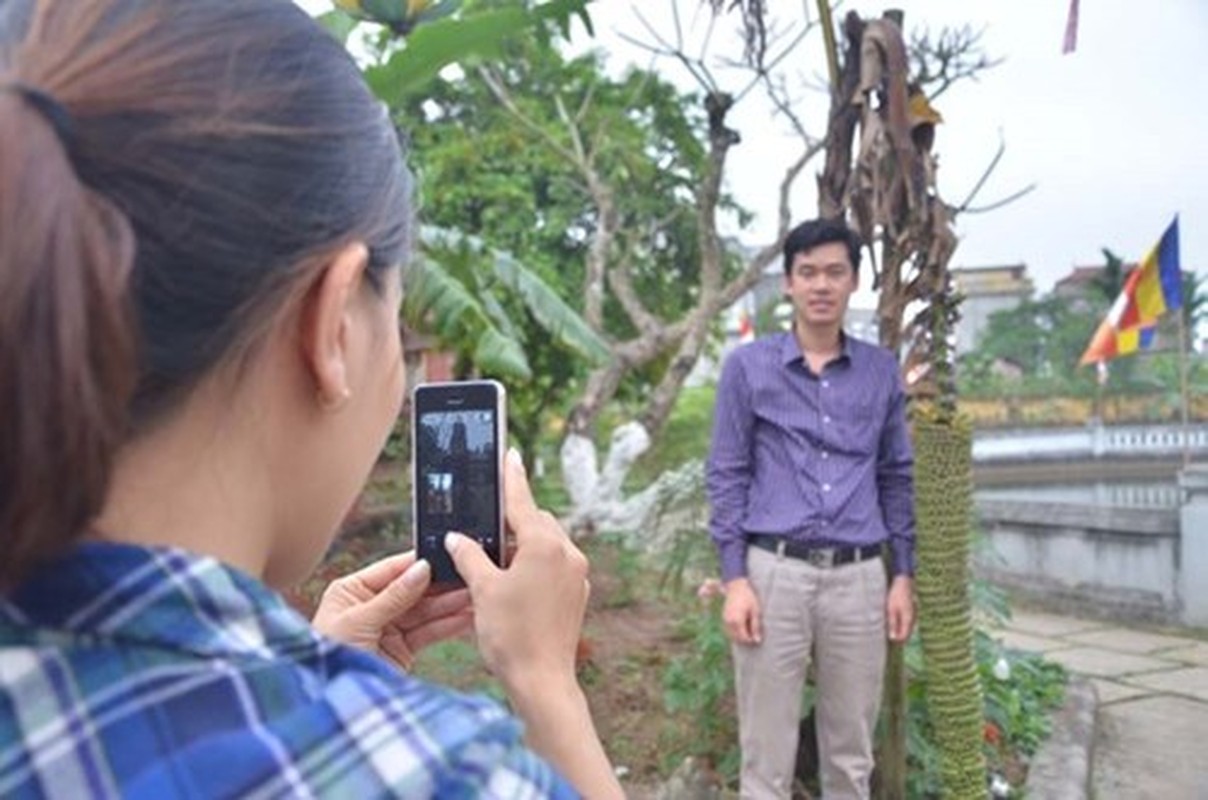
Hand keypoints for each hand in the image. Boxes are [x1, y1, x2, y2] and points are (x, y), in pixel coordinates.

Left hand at [312, 551, 472, 670]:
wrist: (329, 699)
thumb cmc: (329, 656)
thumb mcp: (358, 621)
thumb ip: (393, 596)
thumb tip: (422, 568)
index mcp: (353, 591)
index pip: (392, 570)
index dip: (419, 563)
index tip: (446, 554)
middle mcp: (372, 606)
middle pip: (413, 589)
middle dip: (441, 585)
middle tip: (468, 576)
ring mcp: (388, 628)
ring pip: (424, 611)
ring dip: (449, 604)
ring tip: (474, 596)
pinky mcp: (401, 649)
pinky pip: (428, 632)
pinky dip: (447, 625)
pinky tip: (466, 617)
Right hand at [444, 449, 589, 689]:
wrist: (542, 680)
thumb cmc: (511, 635)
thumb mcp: (482, 590)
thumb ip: (469, 556)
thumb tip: (457, 537)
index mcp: (544, 545)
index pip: (523, 501)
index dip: (512, 477)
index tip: (510, 455)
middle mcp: (567, 553)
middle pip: (537, 522)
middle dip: (513, 521)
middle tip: (485, 527)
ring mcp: (577, 574)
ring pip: (548, 544)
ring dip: (524, 545)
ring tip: (494, 561)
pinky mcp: (577, 594)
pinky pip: (556, 566)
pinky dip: (536, 564)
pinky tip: (514, 581)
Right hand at [722, 577, 761, 644]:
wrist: (736, 587)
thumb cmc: (748, 598)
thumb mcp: (755, 611)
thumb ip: (755, 626)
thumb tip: (757, 640)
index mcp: (737, 621)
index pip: (743, 638)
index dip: (750, 640)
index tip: (756, 639)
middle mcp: (729, 622)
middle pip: (736, 638)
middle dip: (745, 640)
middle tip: (753, 635)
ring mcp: (725, 620)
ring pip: (731, 635)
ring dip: (739, 636)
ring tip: (748, 631)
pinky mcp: (723, 617)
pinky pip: (728, 630)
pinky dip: (734, 632)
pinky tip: (741, 627)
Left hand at [886, 575, 915, 642]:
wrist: (904, 582)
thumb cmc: (896, 595)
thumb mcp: (891, 610)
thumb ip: (892, 624)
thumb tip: (893, 638)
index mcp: (908, 620)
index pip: (904, 637)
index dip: (896, 641)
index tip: (887, 640)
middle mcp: (913, 619)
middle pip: (907, 634)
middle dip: (898, 638)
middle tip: (888, 638)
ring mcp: (914, 615)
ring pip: (908, 629)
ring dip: (900, 632)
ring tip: (890, 631)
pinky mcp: (912, 611)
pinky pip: (908, 623)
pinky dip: (902, 626)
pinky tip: (895, 624)